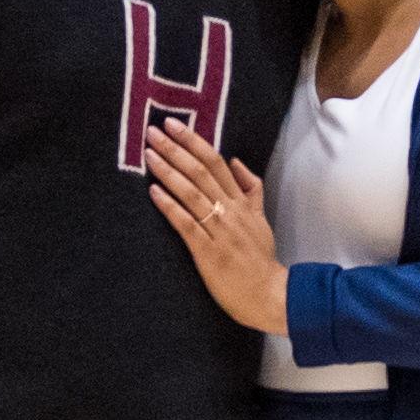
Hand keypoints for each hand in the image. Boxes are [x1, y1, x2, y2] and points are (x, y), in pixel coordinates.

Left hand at [143, 118, 288, 335]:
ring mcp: (219, 230)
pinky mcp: (208, 251)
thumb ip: (251, 189)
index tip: (174, 125)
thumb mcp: (261, 219)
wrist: (270, 294)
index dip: (194, 142)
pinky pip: (186, 224)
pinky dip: (169, 206)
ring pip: (192, 193)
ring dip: (168, 172)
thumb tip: (236, 162)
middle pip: (201, 171)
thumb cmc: (261, 260)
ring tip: (149, 155)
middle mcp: (230, 210)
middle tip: (154, 131)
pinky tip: (153, 192)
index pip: (217, 162)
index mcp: (241, 202)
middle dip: (176, 149)